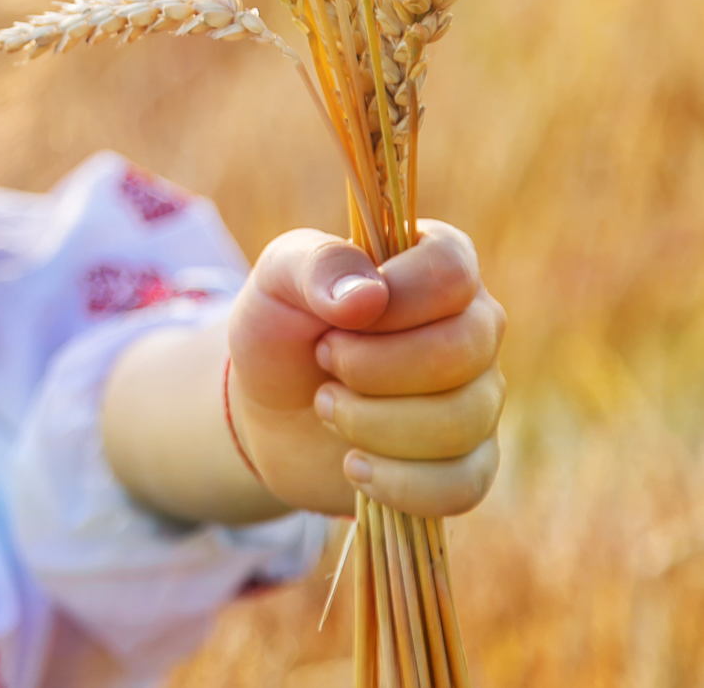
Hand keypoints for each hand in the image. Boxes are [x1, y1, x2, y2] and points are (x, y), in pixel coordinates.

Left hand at [226, 222, 505, 517]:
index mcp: (436, 263)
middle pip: (461, 350)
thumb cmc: (281, 328)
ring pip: (461, 422)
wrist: (268, 409)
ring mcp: (479, 397)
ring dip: (370, 423)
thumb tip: (369, 296)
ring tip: (325, 406)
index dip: (394, 300)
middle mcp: (474, 326)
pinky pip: (464, 484)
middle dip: (371, 367)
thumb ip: (317, 267)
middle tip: (322, 360)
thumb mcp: (276, 279)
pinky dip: (397, 482)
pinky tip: (354, 465)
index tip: (337, 319)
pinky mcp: (469, 461)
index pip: (451, 271)